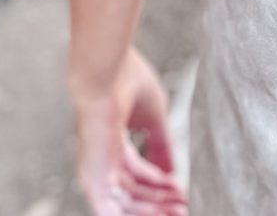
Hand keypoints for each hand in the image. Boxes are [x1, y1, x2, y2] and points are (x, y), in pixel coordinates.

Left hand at [72, 47, 187, 214]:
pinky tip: (155, 215)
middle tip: (182, 209)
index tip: (180, 190)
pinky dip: (136, 214)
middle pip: (133, 193)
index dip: (160, 185)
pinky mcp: (94, 177)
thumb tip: (172, 171)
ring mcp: (96, 170)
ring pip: (126, 203)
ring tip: (177, 211)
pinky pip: (113, 209)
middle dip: (160, 202)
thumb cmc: (127, 82)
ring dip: (153, 210)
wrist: (106, 74)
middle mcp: (103, 160)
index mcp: (113, 144)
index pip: (137, 174)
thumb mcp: (155, 118)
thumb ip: (162, 146)